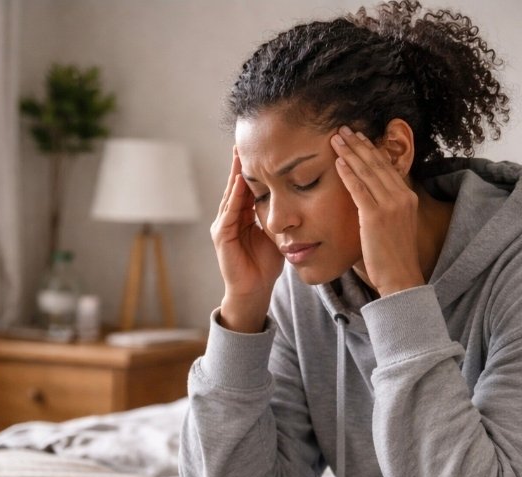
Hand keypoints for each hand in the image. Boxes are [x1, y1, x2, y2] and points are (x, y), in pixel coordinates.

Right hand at [211, 148, 284, 331]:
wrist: (255, 291)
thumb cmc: (266, 265)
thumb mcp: (277, 234)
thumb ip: (281, 217)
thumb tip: (300, 199)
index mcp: (243, 216)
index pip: (248, 186)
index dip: (253, 168)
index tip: (260, 147)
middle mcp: (230, 217)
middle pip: (236, 185)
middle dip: (240, 163)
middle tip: (244, 139)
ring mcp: (223, 226)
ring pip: (231, 194)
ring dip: (236, 174)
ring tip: (240, 153)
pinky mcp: (221, 236)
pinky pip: (229, 212)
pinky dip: (235, 196)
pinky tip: (241, 181)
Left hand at [331, 126, 422, 295]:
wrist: (400, 277)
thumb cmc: (393, 256)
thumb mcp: (395, 225)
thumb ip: (385, 207)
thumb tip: (369, 196)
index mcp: (407, 197)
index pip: (387, 166)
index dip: (371, 149)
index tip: (358, 137)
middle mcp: (401, 197)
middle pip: (376, 163)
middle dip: (358, 144)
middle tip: (342, 130)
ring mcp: (390, 205)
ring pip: (367, 172)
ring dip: (350, 153)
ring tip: (336, 139)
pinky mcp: (375, 216)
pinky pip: (359, 189)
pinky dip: (348, 174)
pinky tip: (338, 162)